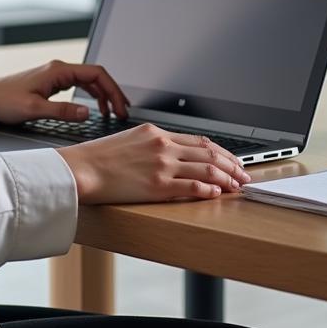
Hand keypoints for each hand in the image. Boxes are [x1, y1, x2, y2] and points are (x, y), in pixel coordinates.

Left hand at [0, 60, 128, 124]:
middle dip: (112, 93)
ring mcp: (57, 75)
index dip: (113, 90)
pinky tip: (96, 108)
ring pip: (90, 81)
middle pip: (96, 76)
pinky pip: (80, 85)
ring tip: (113, 112)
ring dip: (104, 94)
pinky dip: (92, 96)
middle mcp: (60, 69)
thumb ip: (62, 111)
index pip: (96, 74)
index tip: (121, 107)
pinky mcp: (53, 83)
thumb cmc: (6, 100)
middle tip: (123, 112)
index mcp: (59, 71)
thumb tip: (88, 113)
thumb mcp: (34, 109)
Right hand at [58, 123, 251, 203]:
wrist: (82, 169)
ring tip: (237, 186)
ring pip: (206, 169)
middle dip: (232, 165)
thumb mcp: (129, 140)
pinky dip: (208, 190)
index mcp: (156, 133)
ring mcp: (161, 165)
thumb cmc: (99, 158)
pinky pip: (191, 187)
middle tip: (244, 174)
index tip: (232, 160)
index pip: (199, 140)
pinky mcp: (157, 185)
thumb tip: (172, 154)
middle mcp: (162, 145)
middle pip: (209, 153)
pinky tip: (216, 194)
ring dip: (226, 178)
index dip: (221, 151)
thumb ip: (152, 144)